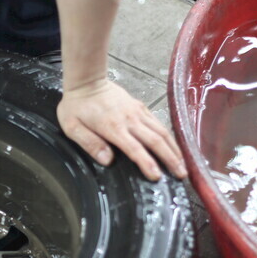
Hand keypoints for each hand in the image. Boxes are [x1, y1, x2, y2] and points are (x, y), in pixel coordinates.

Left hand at [57, 79, 186, 180]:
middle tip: (181, 174)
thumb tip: (108, 160)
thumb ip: (90, 144)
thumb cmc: (77, 106)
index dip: (147, 163)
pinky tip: (174, 146)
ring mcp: (137, 112)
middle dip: (170, 159)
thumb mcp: (73, 127)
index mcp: (113, 127)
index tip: (157, 176)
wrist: (87, 81)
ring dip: (174, 148)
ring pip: (161, 131)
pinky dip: (169, 136)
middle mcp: (130, 119)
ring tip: (184, 164)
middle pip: (155, 141)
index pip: (134, 148)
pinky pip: (158, 123)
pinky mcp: (140, 107)